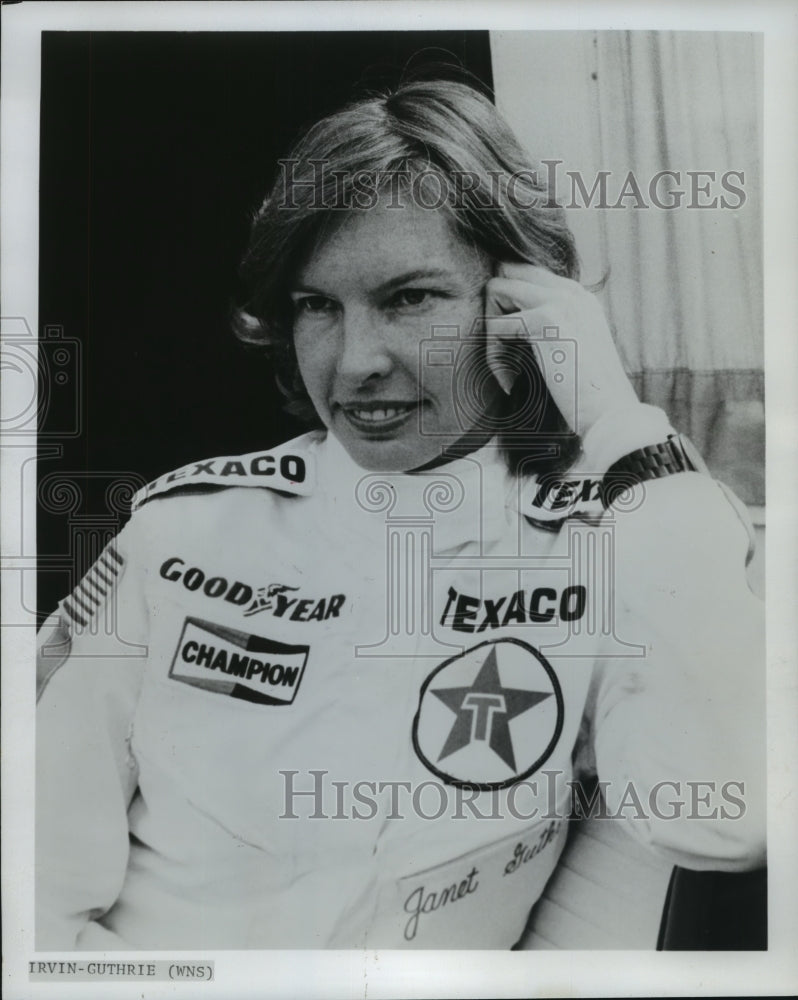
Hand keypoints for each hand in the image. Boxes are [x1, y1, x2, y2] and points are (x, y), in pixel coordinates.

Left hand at [484, 263, 637, 438]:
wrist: (610, 414)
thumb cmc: (589, 395)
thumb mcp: (571, 351)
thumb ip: (550, 328)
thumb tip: (512, 323)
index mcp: (579, 297)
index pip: (525, 273)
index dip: (508, 306)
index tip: (511, 346)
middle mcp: (570, 291)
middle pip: (507, 271)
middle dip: (494, 308)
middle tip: (502, 350)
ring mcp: (559, 300)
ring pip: (495, 289)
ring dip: (490, 330)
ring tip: (504, 367)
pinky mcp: (544, 319)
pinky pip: (494, 324)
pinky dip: (493, 356)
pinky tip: (509, 382)